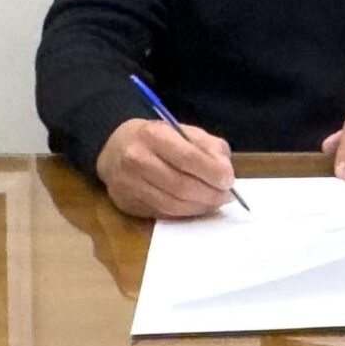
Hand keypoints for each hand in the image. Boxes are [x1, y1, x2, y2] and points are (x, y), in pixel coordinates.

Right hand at [97, 117, 236, 219]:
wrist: (115, 149)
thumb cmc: (157, 138)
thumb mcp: (183, 131)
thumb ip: (208, 147)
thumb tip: (225, 171)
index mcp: (152, 135)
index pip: (187, 157)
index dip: (212, 172)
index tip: (229, 180)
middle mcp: (136, 159)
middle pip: (181, 185)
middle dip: (210, 194)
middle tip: (226, 196)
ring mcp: (129, 184)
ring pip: (172, 204)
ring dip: (200, 207)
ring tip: (215, 202)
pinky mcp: (127, 204)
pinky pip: (163, 214)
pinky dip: (185, 213)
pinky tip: (196, 207)